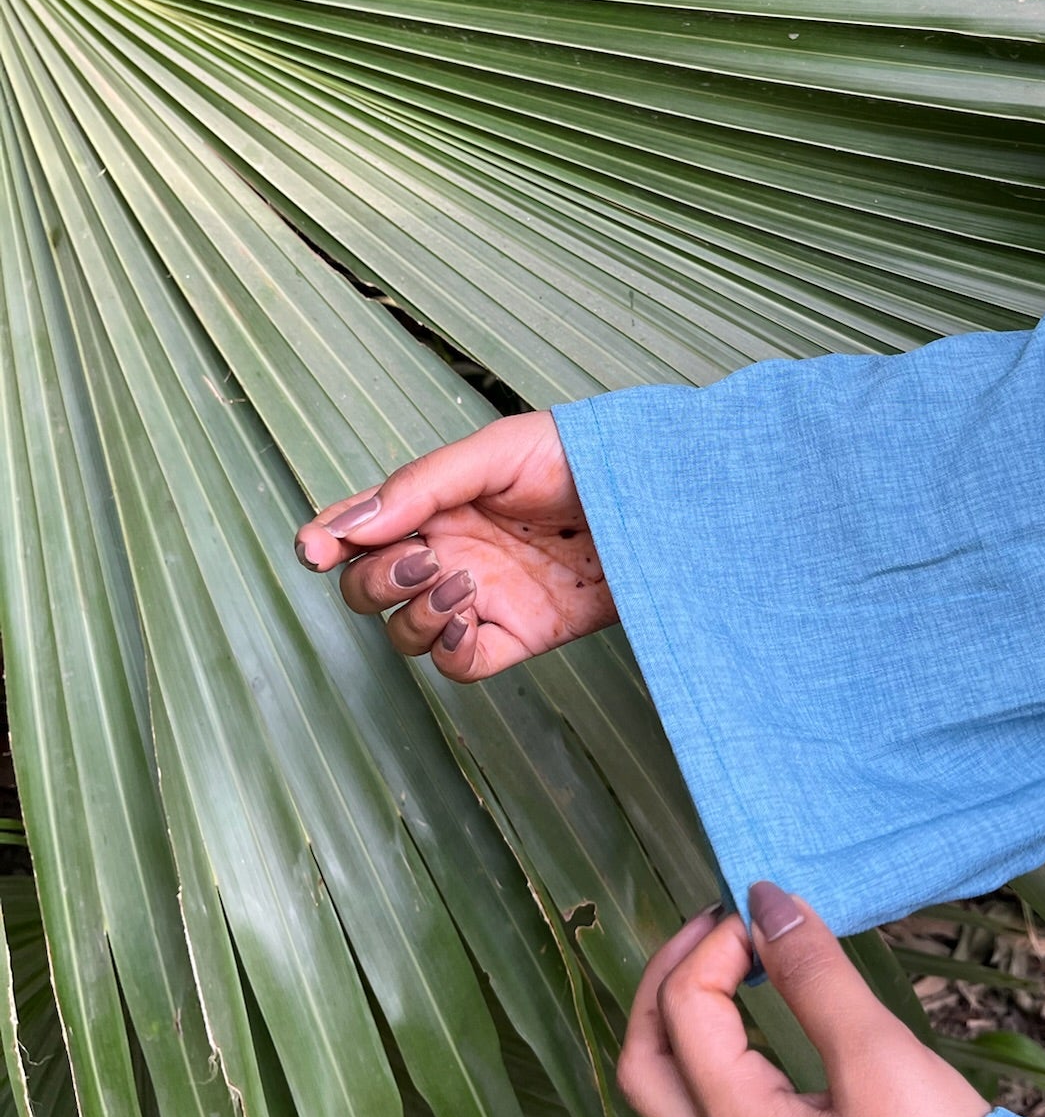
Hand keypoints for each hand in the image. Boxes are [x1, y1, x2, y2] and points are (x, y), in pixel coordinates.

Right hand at [293, 412, 616, 678]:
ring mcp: (482, 598)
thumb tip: (354, 524)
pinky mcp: (519, 636)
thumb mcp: (499, 452)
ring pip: (404, 630)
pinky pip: (458, 664)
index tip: (313, 550)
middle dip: (374, 580)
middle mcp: (450, 552)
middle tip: (422, 560)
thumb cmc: (584, 457)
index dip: (326, 540)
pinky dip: (446, 650)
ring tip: (459, 582)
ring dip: (411, 614)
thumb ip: (425, 485)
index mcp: (437, 504)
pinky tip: (465, 617)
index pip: (360, 529)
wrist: (658, 499)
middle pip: (368, 587)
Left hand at [617, 886, 988, 1116]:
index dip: (716, 943)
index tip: (768, 908)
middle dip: (667, 985)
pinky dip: (708, 1074)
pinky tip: (756, 1049)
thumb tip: (767, 904)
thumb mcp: (881, 1056)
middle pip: (644, 1067)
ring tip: (728, 978)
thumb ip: (816, 977)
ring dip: (680, 1033)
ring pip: (670, 1107)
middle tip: (717, 932)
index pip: (685, 1011)